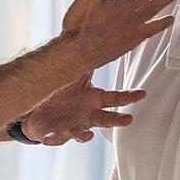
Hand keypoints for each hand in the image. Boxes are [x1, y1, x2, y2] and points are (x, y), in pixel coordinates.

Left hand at [22, 72, 145, 145]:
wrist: (38, 103)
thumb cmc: (61, 88)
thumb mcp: (76, 72)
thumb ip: (88, 61)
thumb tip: (103, 40)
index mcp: (94, 99)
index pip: (115, 98)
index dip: (129, 96)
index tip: (142, 94)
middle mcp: (87, 115)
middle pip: (105, 119)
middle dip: (116, 120)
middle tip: (128, 119)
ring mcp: (72, 126)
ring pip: (81, 133)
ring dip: (84, 135)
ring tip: (87, 134)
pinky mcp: (54, 133)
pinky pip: (55, 137)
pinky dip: (54, 139)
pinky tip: (49, 139)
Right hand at [61, 0, 178, 69]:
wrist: (76, 53)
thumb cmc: (79, 24)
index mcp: (124, 5)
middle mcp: (131, 20)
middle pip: (155, 6)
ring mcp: (130, 34)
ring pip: (153, 23)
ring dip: (164, 16)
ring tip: (173, 16)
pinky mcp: (126, 46)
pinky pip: (146, 37)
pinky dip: (153, 33)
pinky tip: (152, 33)